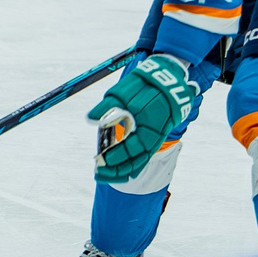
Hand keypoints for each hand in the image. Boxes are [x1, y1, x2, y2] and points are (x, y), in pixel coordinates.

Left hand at [86, 54, 198, 181]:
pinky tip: (122, 173)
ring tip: (105, 176)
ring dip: (122, 171)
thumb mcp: (124, 92)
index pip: (133, 148)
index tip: (102, 158)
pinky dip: (133, 166)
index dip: (117, 155)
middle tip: (99, 174)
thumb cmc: (144, 85)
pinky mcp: (153, 138)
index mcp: (148, 125)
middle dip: (117, 170)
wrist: (167, 80)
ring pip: (140, 162)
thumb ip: (107, 107)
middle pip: (136, 161)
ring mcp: (155, 138)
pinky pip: (144, 157)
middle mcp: (154, 136)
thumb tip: (90, 118)